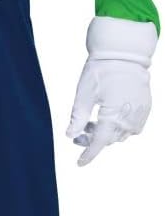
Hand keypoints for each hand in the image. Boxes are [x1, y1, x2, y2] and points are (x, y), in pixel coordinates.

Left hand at [66, 15, 157, 165]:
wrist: (125, 52)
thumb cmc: (101, 70)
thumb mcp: (84, 93)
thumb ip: (78, 117)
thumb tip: (71, 135)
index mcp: (112, 116)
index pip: (99, 143)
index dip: (88, 154)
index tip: (80, 163)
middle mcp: (129, 118)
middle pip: (109, 139)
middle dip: (92, 140)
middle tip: (78, 134)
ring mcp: (140, 113)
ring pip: (121, 134)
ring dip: (106, 133)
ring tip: (92, 122)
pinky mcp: (146, 107)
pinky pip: (133, 126)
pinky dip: (119, 126)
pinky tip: (108, 116)